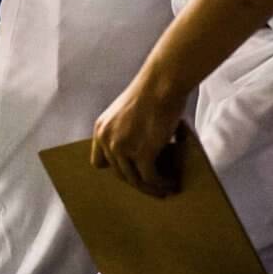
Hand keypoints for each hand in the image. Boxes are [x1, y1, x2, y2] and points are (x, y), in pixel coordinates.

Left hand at [90, 72, 188, 196]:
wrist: (161, 83)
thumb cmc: (151, 93)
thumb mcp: (126, 113)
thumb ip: (126, 132)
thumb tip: (141, 159)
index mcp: (101, 129)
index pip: (99, 163)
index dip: (116, 170)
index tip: (132, 175)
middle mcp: (107, 139)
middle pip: (120, 174)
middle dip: (138, 182)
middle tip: (155, 188)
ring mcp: (122, 147)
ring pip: (135, 180)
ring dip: (152, 189)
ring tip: (166, 190)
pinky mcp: (142, 153)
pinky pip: (150, 178)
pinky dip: (162, 184)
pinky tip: (173, 184)